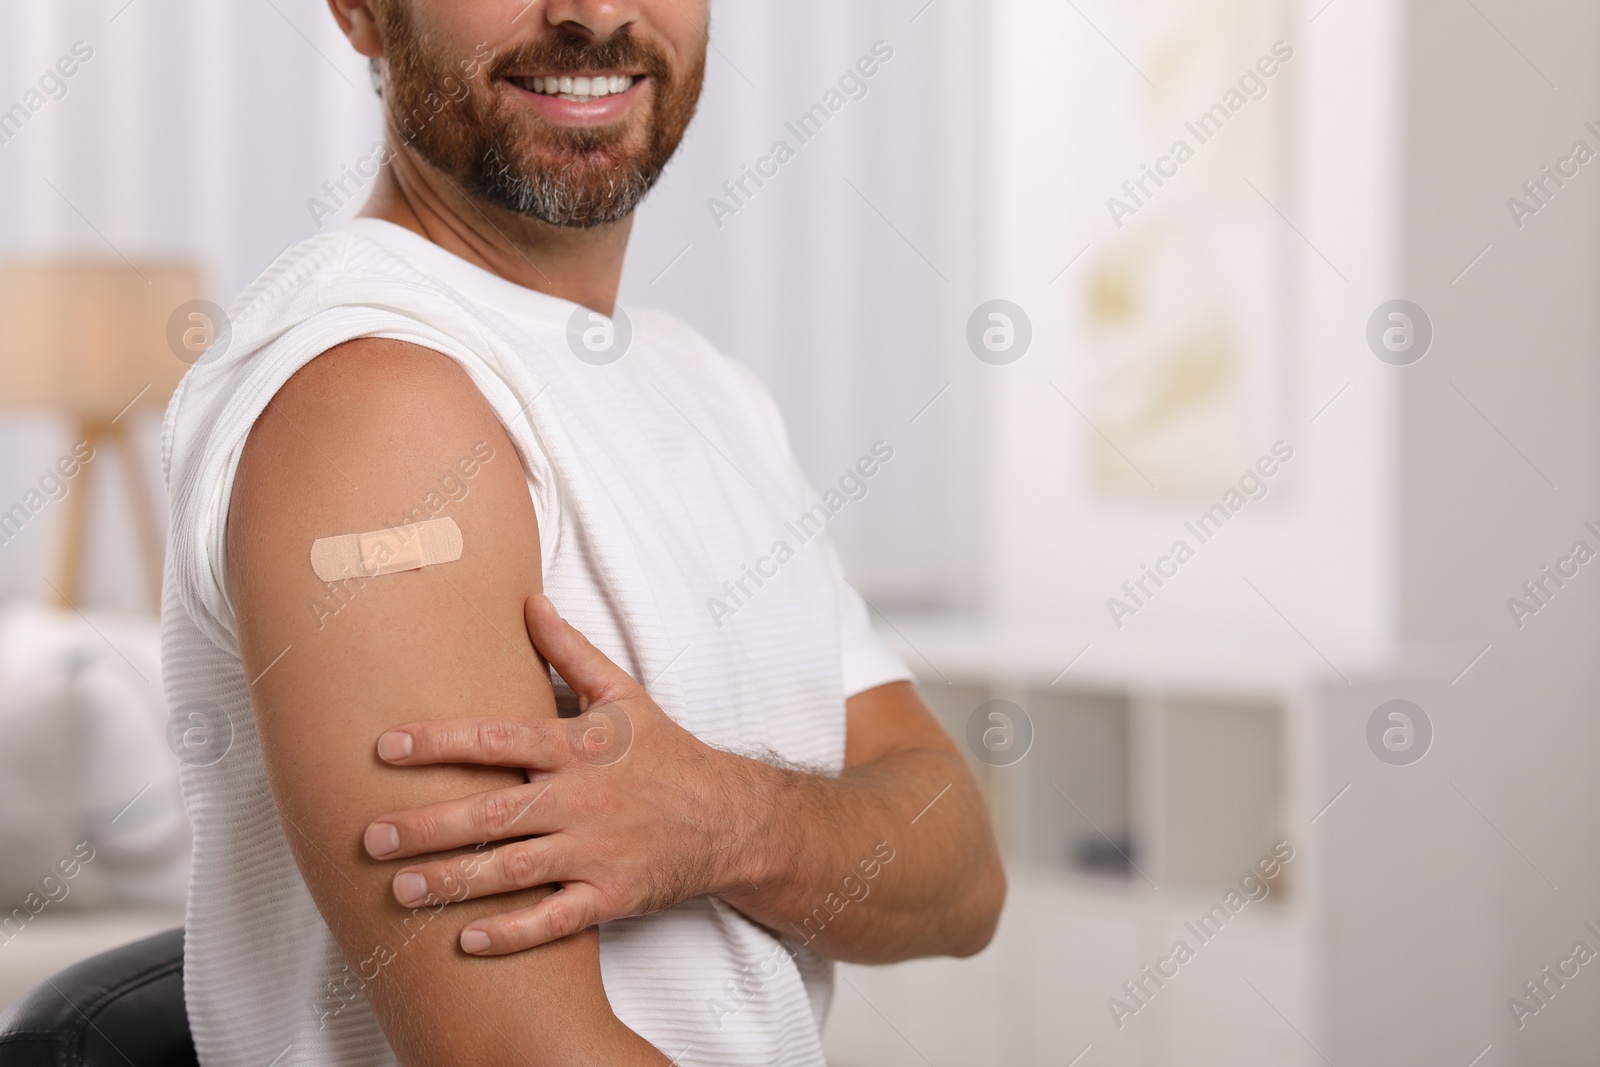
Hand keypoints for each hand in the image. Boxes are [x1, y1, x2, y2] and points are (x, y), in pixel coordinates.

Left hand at [361, 594, 767, 954]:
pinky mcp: (611, 896)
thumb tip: (529, 602)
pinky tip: (467, 941)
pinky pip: (554, 921)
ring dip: (453, 882)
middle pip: (494, 814)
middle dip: (428, 826)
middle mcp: (583, 799)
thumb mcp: (624, 695)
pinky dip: (511, 934)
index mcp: (578, 747)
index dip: (440, 743)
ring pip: (513, 870)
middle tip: (371, 837)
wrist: (729, 818)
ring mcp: (596, 852)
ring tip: (400, 890)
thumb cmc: (666, 753)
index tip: (386, 747)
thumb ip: (571, 652)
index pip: (498, 739)